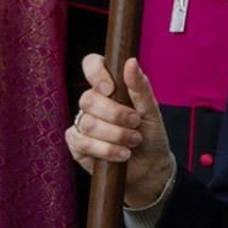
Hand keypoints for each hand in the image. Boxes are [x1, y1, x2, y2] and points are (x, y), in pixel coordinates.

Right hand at [67, 55, 175, 208]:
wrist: (150, 165)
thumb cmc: (151, 133)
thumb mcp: (151, 109)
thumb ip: (140, 87)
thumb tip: (130, 62)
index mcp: (110, 87)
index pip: (92, 64)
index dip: (96, 72)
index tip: (111, 88)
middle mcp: (93, 103)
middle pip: (88, 98)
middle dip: (116, 114)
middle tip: (135, 122)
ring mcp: (82, 123)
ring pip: (87, 123)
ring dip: (116, 134)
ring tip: (134, 141)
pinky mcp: (76, 144)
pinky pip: (82, 142)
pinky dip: (106, 149)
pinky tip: (122, 154)